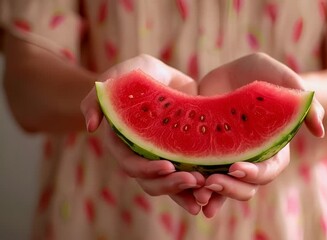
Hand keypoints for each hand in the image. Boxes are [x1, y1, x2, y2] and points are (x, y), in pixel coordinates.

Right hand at [81, 54, 202, 214]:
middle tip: (193, 181)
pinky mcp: (181, 160)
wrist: (168, 77)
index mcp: (124, 143)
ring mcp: (162, 160)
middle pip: (152, 182)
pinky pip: (187, 181)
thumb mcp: (120, 76)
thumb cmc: (140, 74)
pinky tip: (212, 195)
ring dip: (186, 193)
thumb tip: (90, 127)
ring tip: (205, 192)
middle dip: (171, 185)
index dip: (147, 169)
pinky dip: (197, 191)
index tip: (167, 166)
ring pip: (170, 186)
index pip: (131, 164)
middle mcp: (142, 157)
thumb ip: (98, 96)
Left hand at [194, 53, 324, 216]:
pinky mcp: (206, 158)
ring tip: (197, 192)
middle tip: (213, 181)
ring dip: (212, 195)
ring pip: (225, 190)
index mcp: (272, 146)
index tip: (237, 168)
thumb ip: (302, 99)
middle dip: (231, 188)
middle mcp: (251, 159)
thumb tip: (320, 130)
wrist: (224, 72)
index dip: (256, 174)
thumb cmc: (257, 72)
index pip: (269, 170)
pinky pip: (202, 180)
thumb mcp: (280, 76)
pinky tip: (187, 191)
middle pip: (247, 187)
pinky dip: (195, 190)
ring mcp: (227, 160)